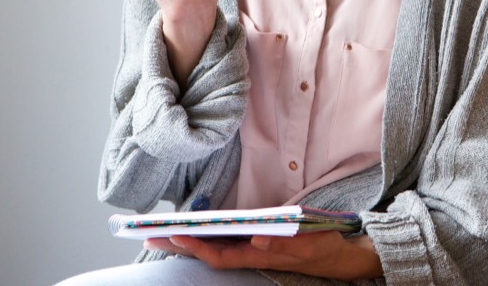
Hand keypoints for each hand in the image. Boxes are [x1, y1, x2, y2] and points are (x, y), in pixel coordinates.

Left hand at [143, 231, 383, 279]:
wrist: (337, 256)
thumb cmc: (321, 247)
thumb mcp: (308, 244)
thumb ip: (283, 244)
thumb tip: (256, 239)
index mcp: (258, 256)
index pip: (219, 255)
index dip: (196, 247)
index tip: (176, 234)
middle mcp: (250, 255)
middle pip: (209, 252)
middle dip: (180, 244)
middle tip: (150, 234)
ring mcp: (252, 251)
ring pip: (214, 248)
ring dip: (189, 241)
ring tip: (164, 231)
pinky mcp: (256, 245)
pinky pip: (224, 243)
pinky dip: (207, 237)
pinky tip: (196, 230)